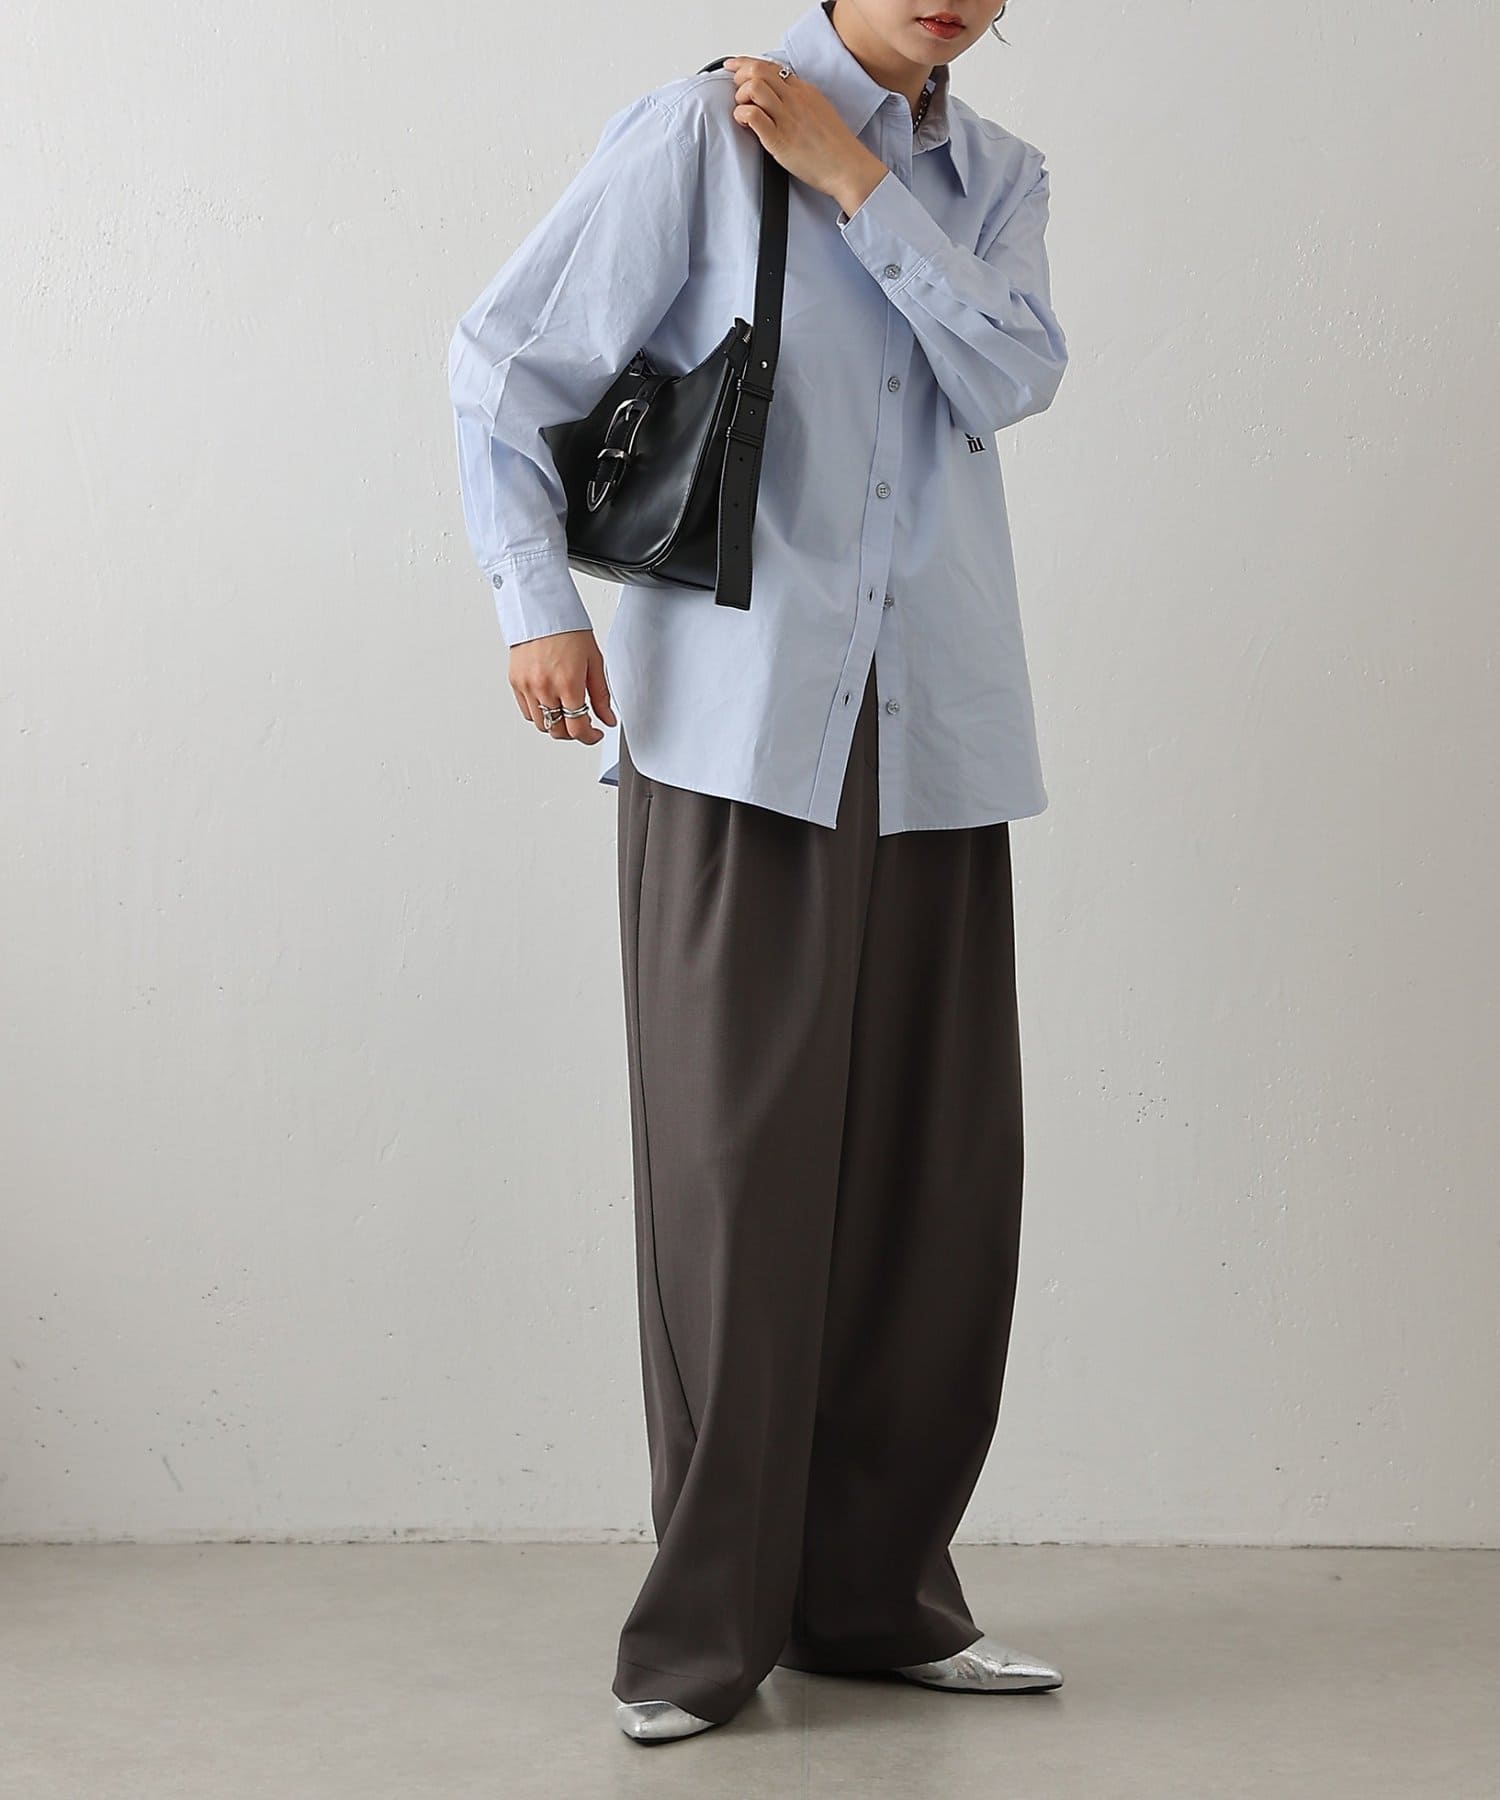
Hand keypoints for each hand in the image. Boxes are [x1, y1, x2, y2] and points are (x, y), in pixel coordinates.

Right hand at [509, 629, 616, 744]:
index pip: (577, 728)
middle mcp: (545, 688)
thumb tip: (608, 719)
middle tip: (582, 724)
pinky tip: (550, 703)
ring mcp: (527, 686)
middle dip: (573, 733)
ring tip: (565, 712)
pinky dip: (539, 714)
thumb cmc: (568, 630)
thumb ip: (601, 695)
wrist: (542, 610)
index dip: (589, 737)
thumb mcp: (594, 661)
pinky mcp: (515, 682)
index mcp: (568, 684)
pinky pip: (527, 711)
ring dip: (556, 725)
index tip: (595, 734)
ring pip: (541, 725)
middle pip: (558, 731)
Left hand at [722, 56, 888, 217]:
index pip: (770, 66)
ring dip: (741, 95)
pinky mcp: (780, 140)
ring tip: (743, 109)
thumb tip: (780, 98)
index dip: (746, 63)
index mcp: (803, 91)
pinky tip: (744, 122)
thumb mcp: (819, 111)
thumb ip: (799, 101)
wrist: (848, 167)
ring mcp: (787, 118)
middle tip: (737, 91)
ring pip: (754, 87)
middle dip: (740, 76)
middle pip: (759, 70)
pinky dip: (742, 114)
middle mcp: (794, 100)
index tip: (733, 65)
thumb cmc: (835, 147)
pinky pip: (754, 116)